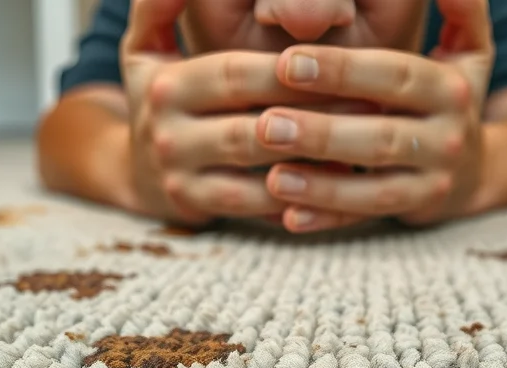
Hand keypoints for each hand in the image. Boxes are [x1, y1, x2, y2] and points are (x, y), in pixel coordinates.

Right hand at [120, 0, 341, 224]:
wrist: (137, 171)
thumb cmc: (164, 97)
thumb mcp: (146, 48)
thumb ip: (160, 6)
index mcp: (167, 83)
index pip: (237, 72)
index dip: (291, 71)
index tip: (343, 66)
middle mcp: (168, 131)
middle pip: (255, 123)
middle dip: (316, 115)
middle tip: (370, 107)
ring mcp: (181, 175)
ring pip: (261, 168)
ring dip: (315, 158)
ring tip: (362, 144)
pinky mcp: (196, 207)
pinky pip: (259, 204)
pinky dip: (301, 195)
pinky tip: (339, 181)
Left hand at [255, 0, 495, 231]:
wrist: (475, 166)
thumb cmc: (445, 96)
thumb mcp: (467, 49)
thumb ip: (461, 8)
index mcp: (450, 88)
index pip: (394, 76)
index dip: (343, 70)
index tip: (286, 62)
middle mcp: (449, 138)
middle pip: (380, 137)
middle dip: (322, 132)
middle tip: (266, 124)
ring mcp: (432, 182)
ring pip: (374, 188)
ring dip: (322, 185)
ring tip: (271, 175)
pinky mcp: (413, 212)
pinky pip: (365, 218)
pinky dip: (328, 219)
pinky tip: (288, 216)